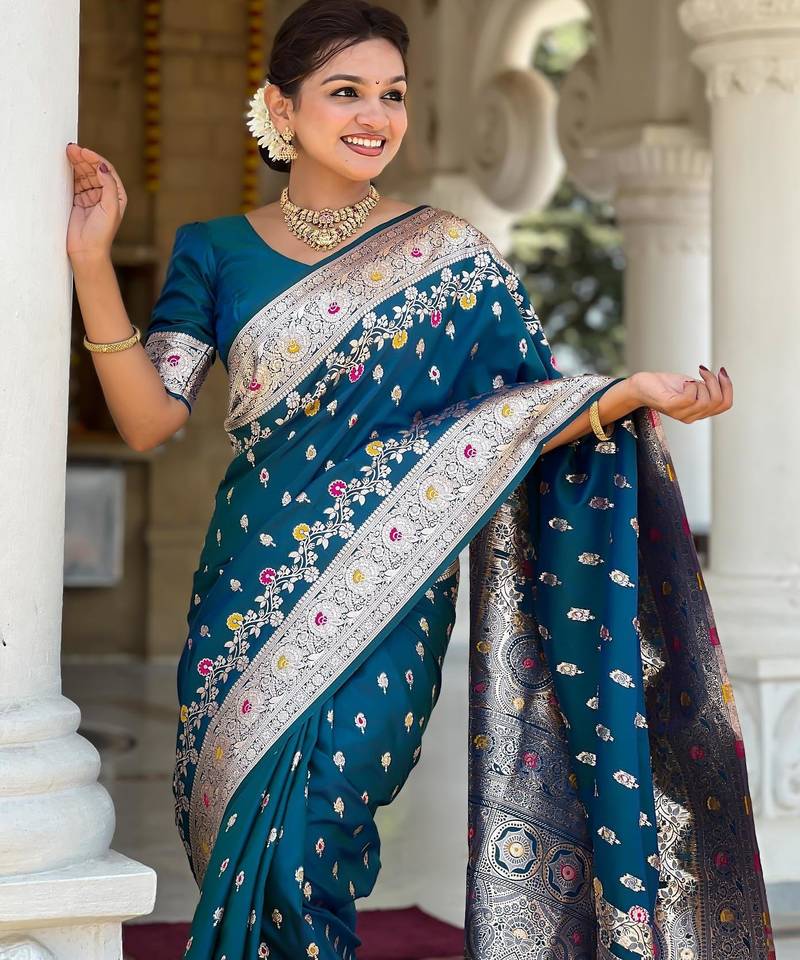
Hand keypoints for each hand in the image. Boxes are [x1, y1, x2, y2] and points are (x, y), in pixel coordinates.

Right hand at [66, 143, 127, 261]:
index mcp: (116, 195)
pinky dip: (69, 173)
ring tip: (67, 152)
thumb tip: (102, 166)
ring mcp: (90, 197)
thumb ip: (108, 186)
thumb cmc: (102, 233)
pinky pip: (74, 182)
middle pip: (94, 170)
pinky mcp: (78, 200)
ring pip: (83, 174)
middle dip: (84, 158)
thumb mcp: (110, 208)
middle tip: (72, 148)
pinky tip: (65, 165)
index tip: (85, 152)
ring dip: (76, 163)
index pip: (107, 171)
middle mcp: (104, 194)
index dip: (96, 159)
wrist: (86, 250)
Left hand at [629, 367, 732, 422]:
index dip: (728, 386)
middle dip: (715, 382)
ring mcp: (681, 414)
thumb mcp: (693, 385)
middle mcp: (692, 416)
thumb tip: (723, 379)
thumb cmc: (666, 385)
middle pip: (718, 401)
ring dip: (702, 383)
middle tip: (703, 371)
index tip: (721, 371)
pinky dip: (690, 385)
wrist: (642, 386)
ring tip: (690, 378)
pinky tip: (684, 382)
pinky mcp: (670, 407)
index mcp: (700, 411)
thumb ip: (707, 387)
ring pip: (706, 401)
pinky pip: (690, 398)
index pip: (726, 405)